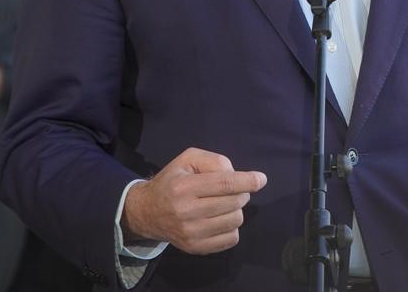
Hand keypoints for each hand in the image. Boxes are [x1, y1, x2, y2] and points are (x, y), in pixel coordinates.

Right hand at [121, 148, 266, 254]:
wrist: (147, 212)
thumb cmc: (172, 181)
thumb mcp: (188, 160)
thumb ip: (214, 161)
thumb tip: (236, 175)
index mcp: (184, 187)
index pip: (224, 184)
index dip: (247, 181)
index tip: (261, 179)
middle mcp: (186, 212)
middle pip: (233, 202)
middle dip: (241, 193)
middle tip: (233, 190)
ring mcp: (191, 233)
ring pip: (235, 220)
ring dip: (236, 209)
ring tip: (224, 204)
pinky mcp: (195, 248)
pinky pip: (231, 239)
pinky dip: (232, 227)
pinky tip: (220, 219)